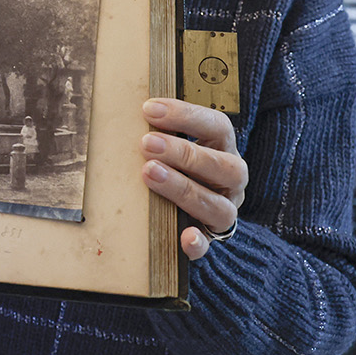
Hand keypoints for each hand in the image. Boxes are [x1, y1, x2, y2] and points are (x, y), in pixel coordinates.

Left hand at [140, 98, 247, 260]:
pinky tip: (183, 236)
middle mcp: (231, 180)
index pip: (218, 126)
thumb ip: (158, 130)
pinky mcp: (209, 238)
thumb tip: (125, 109)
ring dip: (183, 188)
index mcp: (223, 149)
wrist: (183, 211)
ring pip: (218, 205)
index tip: (149, 109)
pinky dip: (197, 242)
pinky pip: (208, 245)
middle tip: (146, 144)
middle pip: (224, 166)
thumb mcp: (170, 144)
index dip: (186, 115)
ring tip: (149, 174)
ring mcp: (224, 211)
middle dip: (184, 153)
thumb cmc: (171, 164)